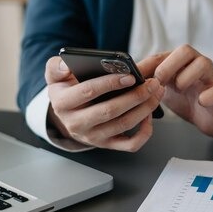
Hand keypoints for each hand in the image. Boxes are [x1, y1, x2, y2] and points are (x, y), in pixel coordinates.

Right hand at [44, 56, 164, 150]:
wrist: (68, 113)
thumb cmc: (67, 89)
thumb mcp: (55, 75)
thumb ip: (56, 66)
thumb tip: (66, 66)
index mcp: (62, 103)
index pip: (88, 92)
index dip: (110, 83)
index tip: (130, 75)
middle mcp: (76, 124)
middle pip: (109, 111)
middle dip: (134, 96)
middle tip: (152, 83)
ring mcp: (92, 137)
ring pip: (123, 125)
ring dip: (144, 109)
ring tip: (156, 92)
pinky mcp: (106, 144)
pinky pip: (130, 145)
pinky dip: (144, 132)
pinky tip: (150, 115)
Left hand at [140, 45, 212, 135]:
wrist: (210, 116)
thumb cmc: (185, 98)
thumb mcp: (163, 89)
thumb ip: (148, 83)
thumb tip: (122, 82)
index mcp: (180, 63)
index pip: (161, 55)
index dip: (146, 65)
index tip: (134, 76)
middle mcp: (196, 65)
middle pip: (185, 50)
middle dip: (168, 65)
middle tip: (158, 82)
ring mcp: (211, 78)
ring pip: (204, 63)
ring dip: (187, 77)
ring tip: (179, 90)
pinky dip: (208, 96)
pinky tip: (200, 101)